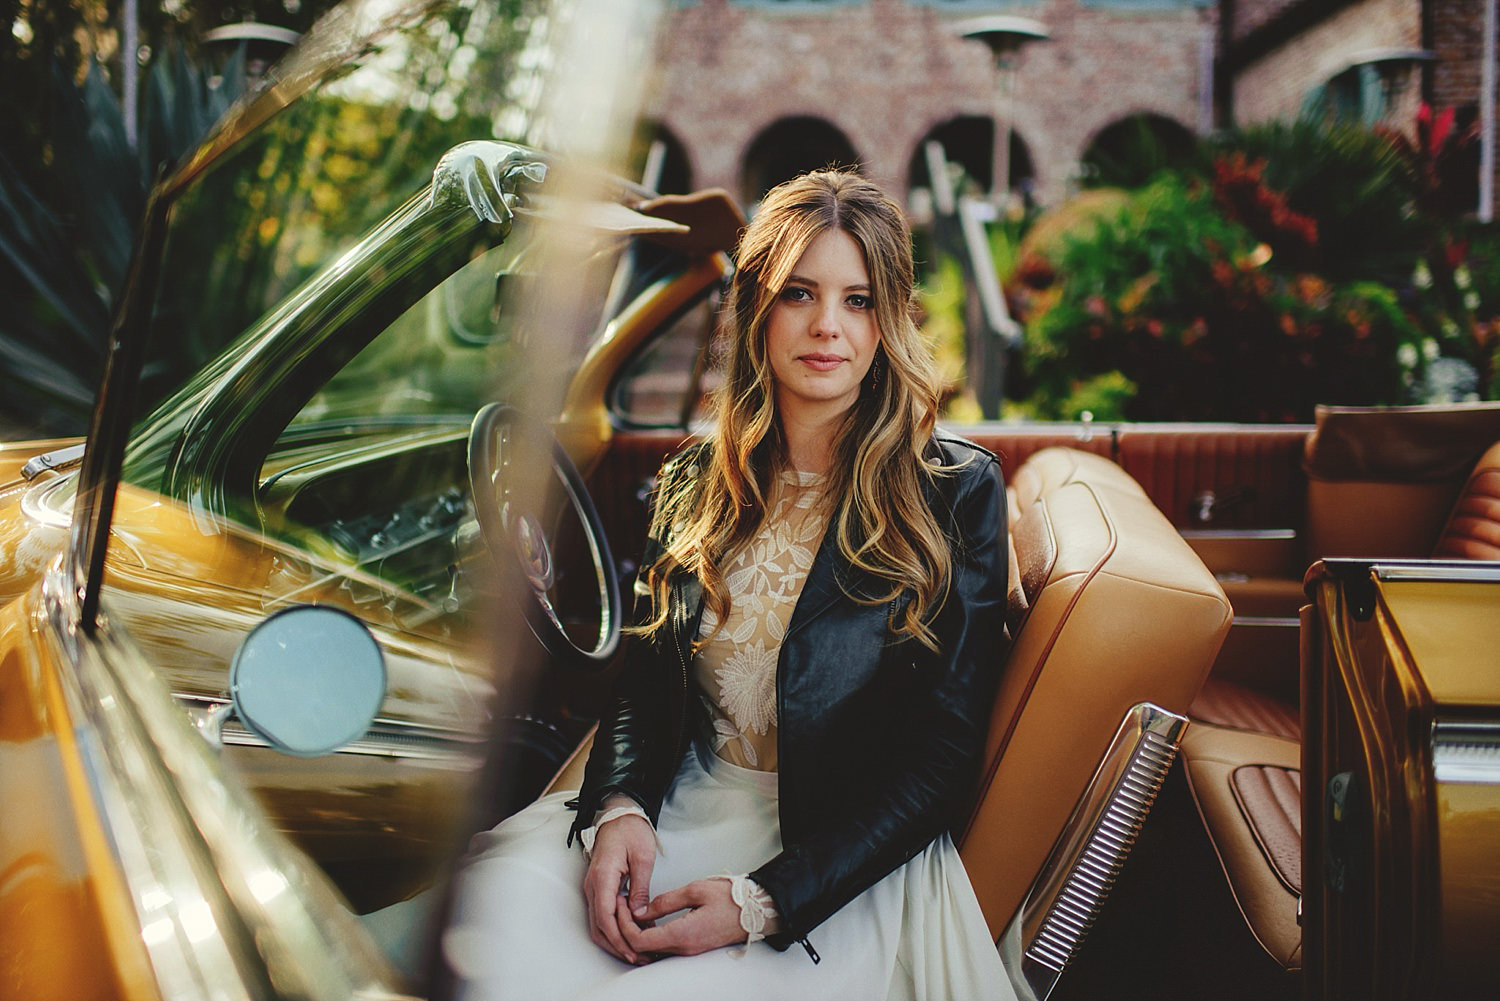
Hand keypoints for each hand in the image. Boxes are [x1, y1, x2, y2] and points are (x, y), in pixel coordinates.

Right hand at [582, 814, 656, 963]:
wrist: (619, 816)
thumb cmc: (631, 831)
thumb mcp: (643, 857)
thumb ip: (640, 888)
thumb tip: (639, 916)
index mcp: (603, 876)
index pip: (605, 916)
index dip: (618, 937)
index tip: (634, 951)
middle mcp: (593, 885)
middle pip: (598, 926)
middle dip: (618, 946)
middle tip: (640, 957)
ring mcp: (594, 888)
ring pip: (598, 925)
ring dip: (616, 941)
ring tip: (638, 952)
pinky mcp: (599, 889)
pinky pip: (602, 916)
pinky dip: (614, 930)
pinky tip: (632, 935)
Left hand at [620, 879, 747, 958]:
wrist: (756, 911)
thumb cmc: (730, 898)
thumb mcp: (695, 890)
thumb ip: (666, 902)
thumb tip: (642, 912)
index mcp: (682, 935)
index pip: (640, 941)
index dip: (624, 925)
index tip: (621, 904)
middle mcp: (683, 949)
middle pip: (642, 948)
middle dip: (626, 928)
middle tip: (621, 904)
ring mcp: (688, 951)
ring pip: (651, 949)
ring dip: (637, 932)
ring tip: (631, 909)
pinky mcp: (692, 947)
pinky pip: (663, 947)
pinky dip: (650, 936)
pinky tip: (647, 919)